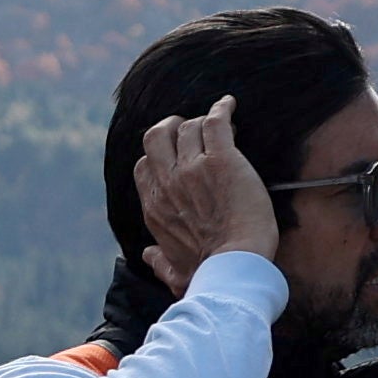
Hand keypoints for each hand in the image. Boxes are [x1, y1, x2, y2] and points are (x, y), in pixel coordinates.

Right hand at [133, 97, 275, 292]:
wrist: (234, 267)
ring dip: (201, 122)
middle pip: (156, 137)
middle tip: (188, 129)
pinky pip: (214, 121)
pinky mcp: (221, 160)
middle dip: (170, 127)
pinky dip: (221, 109)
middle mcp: (168, 183)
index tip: (175, 156)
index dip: (158, 156)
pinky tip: (228, 105)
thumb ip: (159, 262)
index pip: (143, 165)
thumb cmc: (207, 273)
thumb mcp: (174, 271)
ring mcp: (192, 169)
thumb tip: (147, 256)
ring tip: (219, 123)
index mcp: (155, 207)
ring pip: (187, 127)